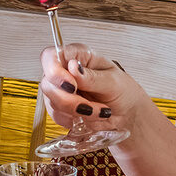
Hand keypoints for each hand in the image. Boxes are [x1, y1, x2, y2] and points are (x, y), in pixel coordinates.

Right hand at [36, 45, 153, 140]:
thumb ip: (91, 76)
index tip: (71, 86)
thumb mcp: (113, 81)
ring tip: (98, 111)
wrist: (127, 113)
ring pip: (52, 102)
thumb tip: (72, 67)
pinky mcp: (60, 107)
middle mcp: (65, 71)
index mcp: (78, 56)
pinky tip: (90, 117)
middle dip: (70, 100)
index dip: (54, 71)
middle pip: (49, 83)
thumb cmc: (123, 90)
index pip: (51, 56)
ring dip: (76, 111)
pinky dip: (74, 120)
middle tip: (90, 106)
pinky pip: (57, 115)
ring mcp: (61, 89)